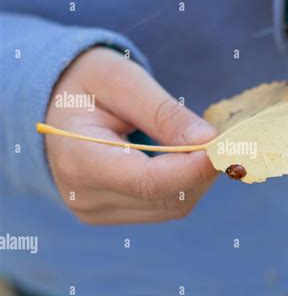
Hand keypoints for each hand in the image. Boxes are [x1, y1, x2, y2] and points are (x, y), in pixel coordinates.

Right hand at [45, 47, 217, 223]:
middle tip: (222, 141)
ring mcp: (98, 211)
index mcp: (79, 160)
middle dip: (201, 171)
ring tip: (199, 146)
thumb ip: (164, 112)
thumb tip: (208, 140)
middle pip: (166, 198)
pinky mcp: (112, 214)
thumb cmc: (87, 85)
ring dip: (196, 179)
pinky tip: (182, 160)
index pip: (147, 182)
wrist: (55, 107)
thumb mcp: (122, 81)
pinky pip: (163, 207)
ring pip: (171, 207)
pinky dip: (184, 185)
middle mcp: (86, 197)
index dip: (193, 169)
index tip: (224, 148)